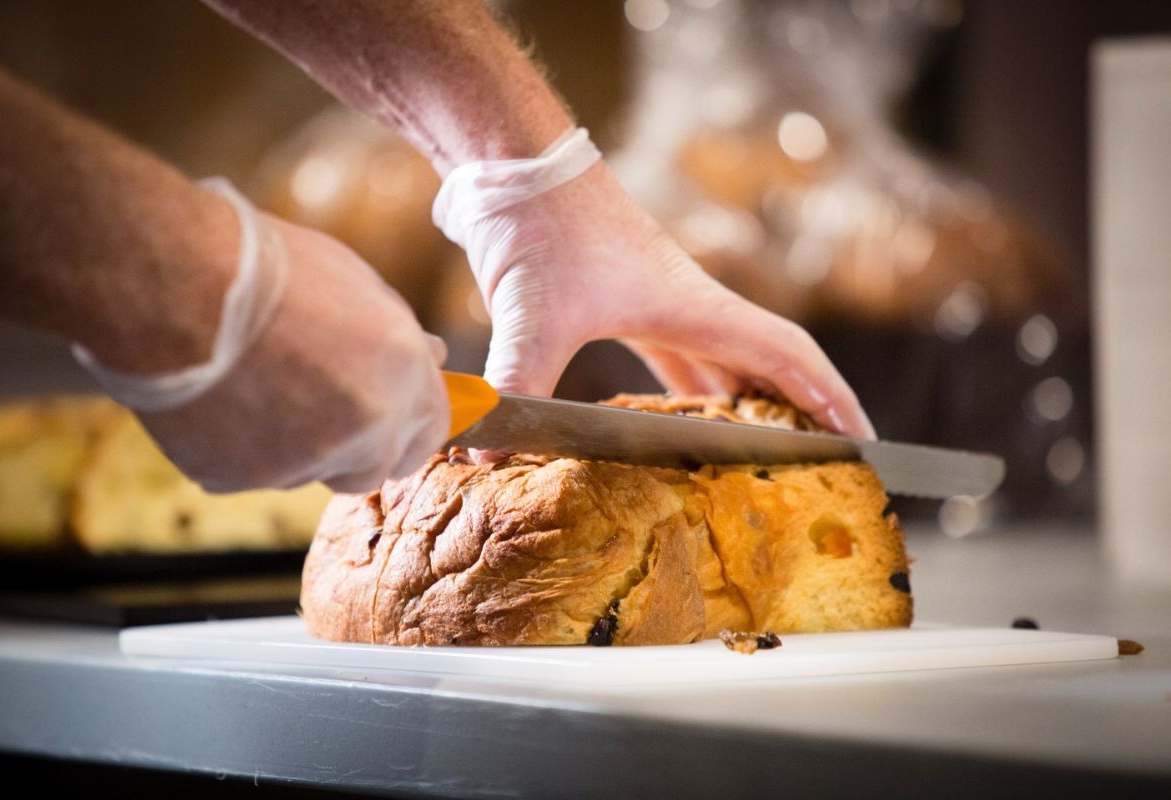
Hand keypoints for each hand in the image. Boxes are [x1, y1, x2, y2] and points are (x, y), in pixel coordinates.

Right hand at [114, 212, 449, 493]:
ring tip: (253, 382)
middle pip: (373, 470)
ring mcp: (302, 461)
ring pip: (306, 473)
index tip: (386, 417)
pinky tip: (216, 396)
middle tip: (316, 407)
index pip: (430, 431)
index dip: (406, 425)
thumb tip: (431, 358)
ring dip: (293, 446)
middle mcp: (364, 428)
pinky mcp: (238, 479)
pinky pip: (246, 475)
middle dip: (355, 450)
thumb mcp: (352, 281)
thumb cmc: (264, 265)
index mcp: (402, 375)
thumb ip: (397, 335)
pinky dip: (235, 447)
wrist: (172, 279)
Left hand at [453, 156, 874, 438]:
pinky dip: (681, 392)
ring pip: (716, 363)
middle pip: (762, 363)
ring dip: (741, 405)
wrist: (512, 163)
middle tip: (820, 464)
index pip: (784, 355)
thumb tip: (487, 449)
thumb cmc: (541, 221)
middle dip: (797, 412)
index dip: (828, 399)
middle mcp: (685, 303)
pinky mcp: (613, 303)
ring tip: (758, 456)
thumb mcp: (533, 311)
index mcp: (692, 303)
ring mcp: (652, 302)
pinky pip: (667, 358)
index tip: (863, 442)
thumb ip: (518, 384)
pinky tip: (670, 423)